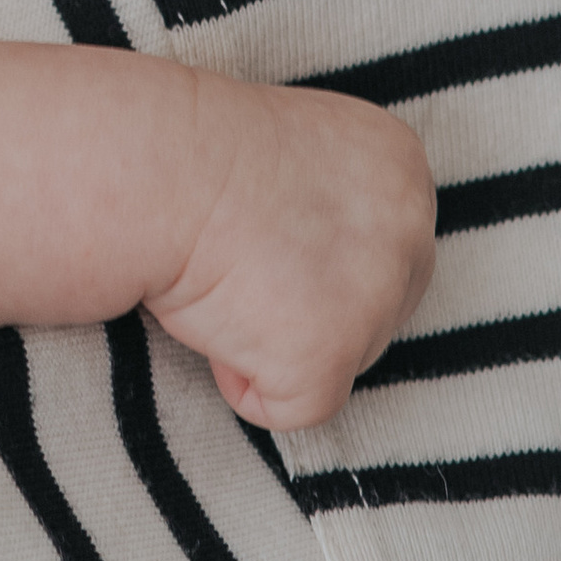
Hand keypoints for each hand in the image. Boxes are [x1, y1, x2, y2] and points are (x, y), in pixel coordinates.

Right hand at [155, 75, 436, 431]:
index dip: (314, 261)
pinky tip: (211, 321)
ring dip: (273, 341)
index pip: (384, 249)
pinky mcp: (330, 357)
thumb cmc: (190, 152)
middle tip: (236, 269)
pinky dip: (244, 383)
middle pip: (374, 313)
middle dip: (306, 309)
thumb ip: (328, 202)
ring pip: (338, 361)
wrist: (151, 169)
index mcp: (397, 167)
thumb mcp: (291, 153)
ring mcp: (376, 298)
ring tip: (219, 284)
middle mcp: (409, 230)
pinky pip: (295, 408)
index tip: (261, 241)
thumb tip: (315, 270)